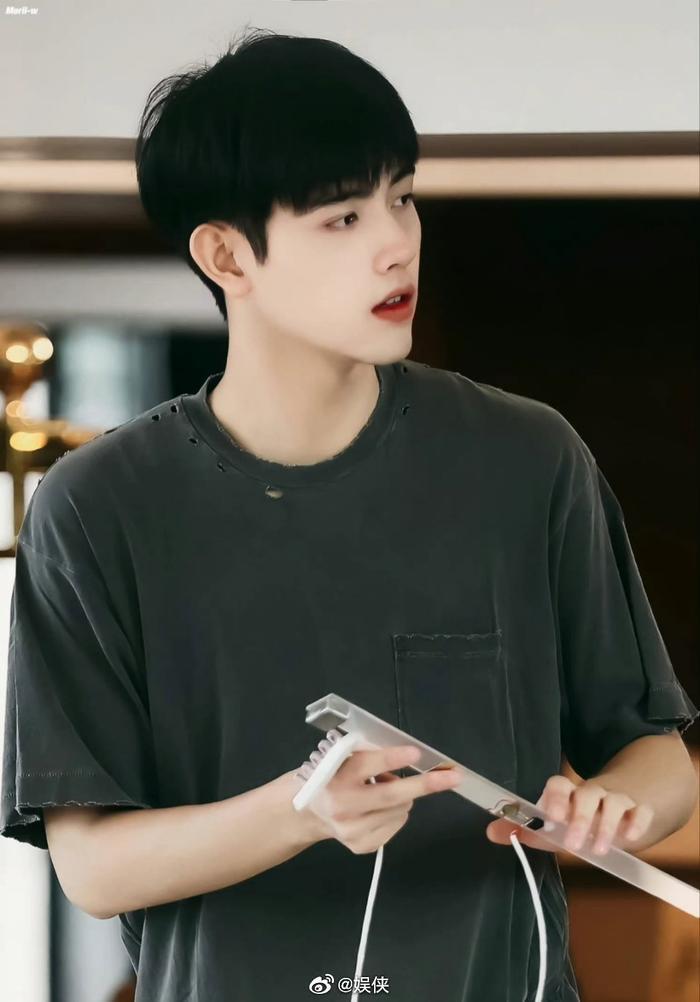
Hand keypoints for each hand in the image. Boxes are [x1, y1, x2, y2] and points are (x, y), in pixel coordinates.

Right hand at [300, 745, 461, 854]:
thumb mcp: (342, 757)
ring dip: (403, 796)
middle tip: (453, 777)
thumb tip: (410, 756)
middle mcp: (342, 806)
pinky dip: (397, 813)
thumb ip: (369, 754)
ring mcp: (351, 830)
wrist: (308, 812)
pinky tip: (378, 807)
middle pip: (391, 796)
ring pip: (399, 810)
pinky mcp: (361, 846)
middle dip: (424, 785)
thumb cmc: (332, 775)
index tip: (416, 753)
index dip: (392, 759)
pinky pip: (396, 825)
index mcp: (335, 776)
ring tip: (382, 788)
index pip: (367, 765)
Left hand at [485, 774, 654, 855]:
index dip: (555, 798)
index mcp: (568, 793)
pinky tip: (631, 838)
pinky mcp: (640, 811)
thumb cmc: (578, 819)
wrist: (622, 807)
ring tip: (598, 850)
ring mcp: (617, 799)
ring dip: (607, 826)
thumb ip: (526, 830)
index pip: (559, 784)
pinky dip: (637, 822)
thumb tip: (490, 832)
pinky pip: (641, 811)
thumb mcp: (553, 826)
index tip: (551, 818)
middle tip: (573, 845)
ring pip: (614, 803)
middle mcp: (592, 792)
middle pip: (587, 795)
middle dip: (581, 818)